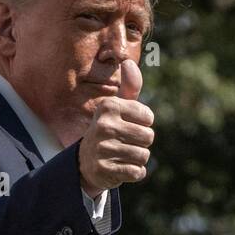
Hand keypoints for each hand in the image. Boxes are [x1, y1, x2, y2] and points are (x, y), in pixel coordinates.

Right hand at [78, 58, 153, 197]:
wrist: (86, 161)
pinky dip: (134, 173)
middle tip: (125, 143)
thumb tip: (128, 62)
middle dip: (142, 143)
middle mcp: (103, 125)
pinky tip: (121, 168)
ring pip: (143, 155)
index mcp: (108, 106)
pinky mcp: (104, 170)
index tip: (128, 125)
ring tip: (122, 155)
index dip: (143, 124)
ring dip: (138, 158)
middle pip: (148, 137)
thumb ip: (129, 87)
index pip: (148, 117)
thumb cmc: (110, 129)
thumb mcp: (118, 107)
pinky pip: (137, 172)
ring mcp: (102, 149)